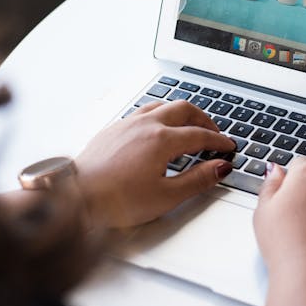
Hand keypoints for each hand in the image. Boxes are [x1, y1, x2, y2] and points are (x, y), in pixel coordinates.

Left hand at [73, 100, 234, 228]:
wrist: (76, 197)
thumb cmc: (116, 200)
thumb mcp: (166, 197)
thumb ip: (197, 180)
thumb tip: (219, 168)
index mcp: (162, 140)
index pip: (200, 135)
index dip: (218, 141)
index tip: (228, 147)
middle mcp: (145, 125)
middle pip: (184, 110)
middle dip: (204, 120)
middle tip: (214, 133)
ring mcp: (127, 124)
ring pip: (162, 105)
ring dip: (181, 113)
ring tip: (189, 126)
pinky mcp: (113, 129)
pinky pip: (143, 112)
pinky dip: (160, 115)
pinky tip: (157, 129)